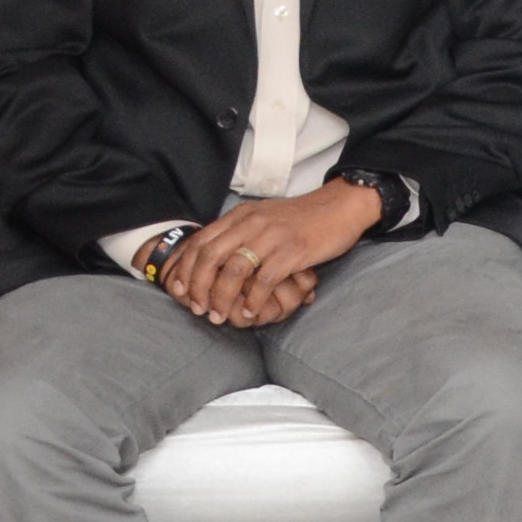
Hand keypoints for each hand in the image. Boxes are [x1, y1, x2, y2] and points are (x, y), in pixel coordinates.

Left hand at [160, 181, 381, 330]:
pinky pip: (264, 280)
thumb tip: (216, 256)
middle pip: (210, 256)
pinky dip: (254, 300)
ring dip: (222, 298)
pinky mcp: (292, 251)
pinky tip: (252, 311)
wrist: (341, 206)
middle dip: (198, 287)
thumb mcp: (264, 217)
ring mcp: (272, 237)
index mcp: (241, 216)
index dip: (186, 268)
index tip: (181, 290)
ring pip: (234, 271)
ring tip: (220, 315)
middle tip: (198, 308)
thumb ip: (240, 232)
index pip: (201, 242)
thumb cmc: (303, 218)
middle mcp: (251, 224)